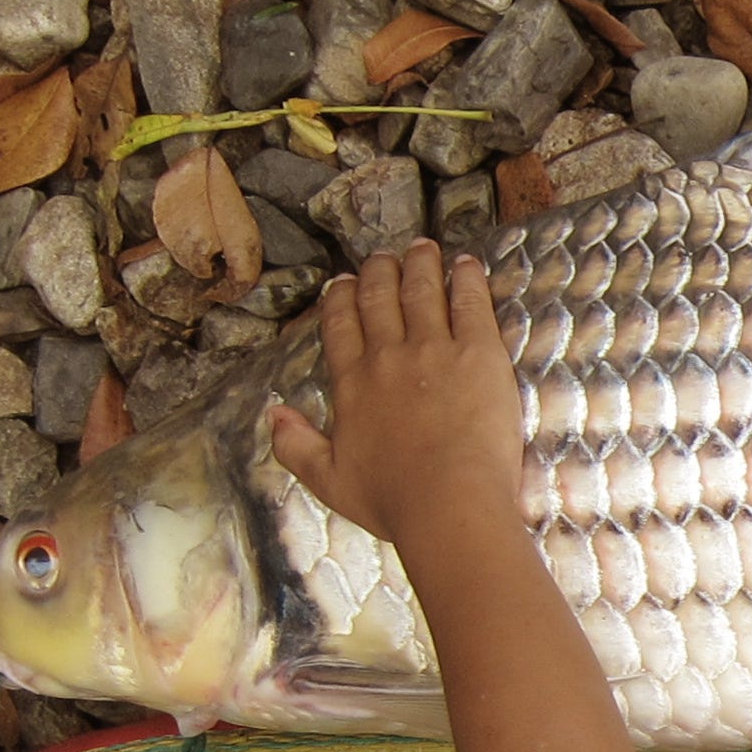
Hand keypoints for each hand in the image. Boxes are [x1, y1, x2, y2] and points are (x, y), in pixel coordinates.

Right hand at [267, 242, 521, 544]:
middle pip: (379, 298)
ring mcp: (433, 350)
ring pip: (422, 291)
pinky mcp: (479, 353)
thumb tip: (273, 414)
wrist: (448, 502)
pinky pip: (470, 303)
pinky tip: (466, 265)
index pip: (340, 325)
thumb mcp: (328, 480)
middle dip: (378, 272)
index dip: (340, 299)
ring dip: (420, 265)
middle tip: (383, 257)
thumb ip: (295, 445)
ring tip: (422, 248)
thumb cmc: (393, 500)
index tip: (342, 282)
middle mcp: (388, 357)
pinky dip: (466, 280)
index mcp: (352, 383)